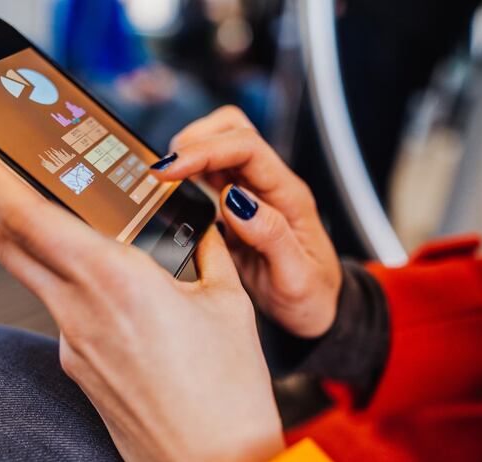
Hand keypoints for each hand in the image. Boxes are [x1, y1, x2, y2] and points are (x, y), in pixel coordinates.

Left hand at [0, 129, 284, 461]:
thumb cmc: (227, 393)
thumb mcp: (227, 305)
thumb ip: (206, 253)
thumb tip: (202, 228)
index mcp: (114, 279)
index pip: (27, 214)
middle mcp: (78, 310)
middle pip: (9, 242)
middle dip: (3, 207)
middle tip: (27, 188)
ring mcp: (71, 345)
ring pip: (39, 278)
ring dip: (55, 254)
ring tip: (116, 259)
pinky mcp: (79, 371)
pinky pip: (67, 317)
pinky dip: (85, 298)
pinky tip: (134, 316)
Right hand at [154, 106, 341, 337]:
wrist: (318, 311)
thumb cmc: (312, 295)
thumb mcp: (297, 277)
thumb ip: (270, 236)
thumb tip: (235, 201)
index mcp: (289, 195)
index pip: (247, 149)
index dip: (205, 151)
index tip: (169, 169)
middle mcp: (270, 186)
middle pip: (233, 130)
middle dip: (194, 141)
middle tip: (163, 171)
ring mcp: (252, 194)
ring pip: (220, 146)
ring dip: (189, 153)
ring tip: (163, 179)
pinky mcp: (236, 207)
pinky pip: (211, 175)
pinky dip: (188, 175)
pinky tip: (172, 192)